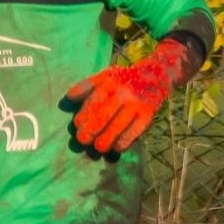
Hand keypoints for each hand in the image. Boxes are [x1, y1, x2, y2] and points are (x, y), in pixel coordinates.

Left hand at [64, 37, 192, 152]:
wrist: (156, 75)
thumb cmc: (123, 79)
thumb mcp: (105, 76)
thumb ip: (86, 86)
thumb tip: (68, 99)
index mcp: (108, 84)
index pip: (92, 104)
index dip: (82, 117)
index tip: (77, 126)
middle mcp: (122, 94)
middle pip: (102, 117)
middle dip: (90, 131)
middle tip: (83, 140)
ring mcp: (135, 105)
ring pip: (117, 127)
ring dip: (105, 140)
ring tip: (98, 147)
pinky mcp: (147, 115)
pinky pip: (134, 132)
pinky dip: (123, 142)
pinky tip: (116, 148)